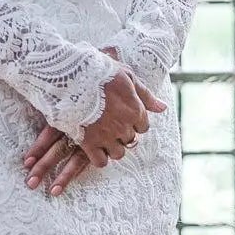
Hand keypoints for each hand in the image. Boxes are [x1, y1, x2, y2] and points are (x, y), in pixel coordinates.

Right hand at [21, 55, 164, 194]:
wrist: (71, 77)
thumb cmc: (100, 73)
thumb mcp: (127, 77)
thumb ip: (146, 95)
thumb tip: (163, 108)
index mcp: (135, 110)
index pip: (143, 127)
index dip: (134, 122)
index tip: (123, 115)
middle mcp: (124, 126)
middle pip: (130, 139)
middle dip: (123, 133)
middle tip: (110, 123)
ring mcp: (106, 136)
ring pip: (118, 153)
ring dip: (113, 147)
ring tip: (103, 136)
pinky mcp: (89, 143)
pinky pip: (100, 161)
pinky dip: (99, 157)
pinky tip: (94, 147)